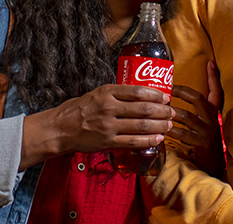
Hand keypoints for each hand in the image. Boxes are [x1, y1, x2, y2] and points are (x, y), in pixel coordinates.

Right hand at [21, 84, 172, 169]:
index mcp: (107, 92)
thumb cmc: (78, 109)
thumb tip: (140, 93)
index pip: (137, 91)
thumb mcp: (96, 93)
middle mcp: (109, 108)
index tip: (166, 97)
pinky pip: (133, 142)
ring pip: (141, 125)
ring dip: (159, 125)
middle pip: (143, 109)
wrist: (60, 128)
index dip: (155, 94)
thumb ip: (116, 94)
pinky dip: (148, 140)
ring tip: (169, 125)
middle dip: (162, 111)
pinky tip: (158, 138)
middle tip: (172, 112)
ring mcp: (109, 126)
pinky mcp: (107, 142)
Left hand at [168, 60, 224, 177]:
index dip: (213, 77)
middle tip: (167, 88)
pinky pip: (182, 134)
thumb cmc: (203, 141)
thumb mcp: (203, 123)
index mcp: (213, 112)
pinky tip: (160, 128)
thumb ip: (194, 111)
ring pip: (186, 116)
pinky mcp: (200, 143)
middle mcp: (212, 119)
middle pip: (198, 99)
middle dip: (181, 91)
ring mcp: (207, 131)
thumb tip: (173, 99)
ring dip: (171, 111)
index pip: (216, 91)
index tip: (209, 62)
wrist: (213, 165)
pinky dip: (170, 130)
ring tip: (158, 108)